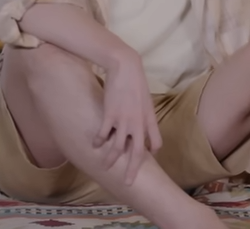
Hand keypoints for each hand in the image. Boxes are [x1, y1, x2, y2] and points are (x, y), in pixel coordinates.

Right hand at [93, 56, 162, 184]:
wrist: (126, 67)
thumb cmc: (136, 82)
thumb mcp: (145, 99)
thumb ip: (144, 114)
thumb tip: (141, 122)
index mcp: (149, 119)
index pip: (156, 142)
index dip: (152, 152)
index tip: (147, 158)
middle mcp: (138, 123)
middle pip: (137, 152)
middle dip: (132, 169)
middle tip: (128, 183)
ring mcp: (124, 120)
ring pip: (117, 147)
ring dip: (110, 159)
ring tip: (105, 166)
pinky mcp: (110, 115)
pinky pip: (103, 134)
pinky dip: (98, 141)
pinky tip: (94, 145)